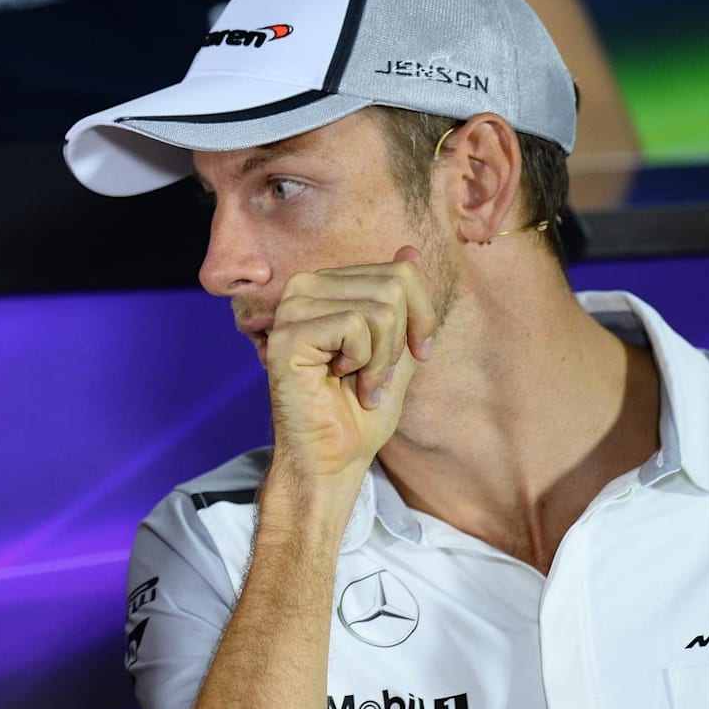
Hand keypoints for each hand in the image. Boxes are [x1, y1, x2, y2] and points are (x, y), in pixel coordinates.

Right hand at [264, 246, 435, 479]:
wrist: (332, 458)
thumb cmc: (359, 412)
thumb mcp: (396, 350)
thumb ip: (402, 305)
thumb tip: (409, 250)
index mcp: (327, 287)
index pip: (400, 271)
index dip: (421, 317)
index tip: (414, 355)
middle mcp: (304, 289)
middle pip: (393, 286)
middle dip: (399, 342)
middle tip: (376, 378)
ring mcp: (291, 309)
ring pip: (379, 308)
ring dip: (381, 359)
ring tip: (360, 383)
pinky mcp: (287, 336)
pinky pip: (355, 327)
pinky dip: (363, 363)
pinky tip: (340, 381)